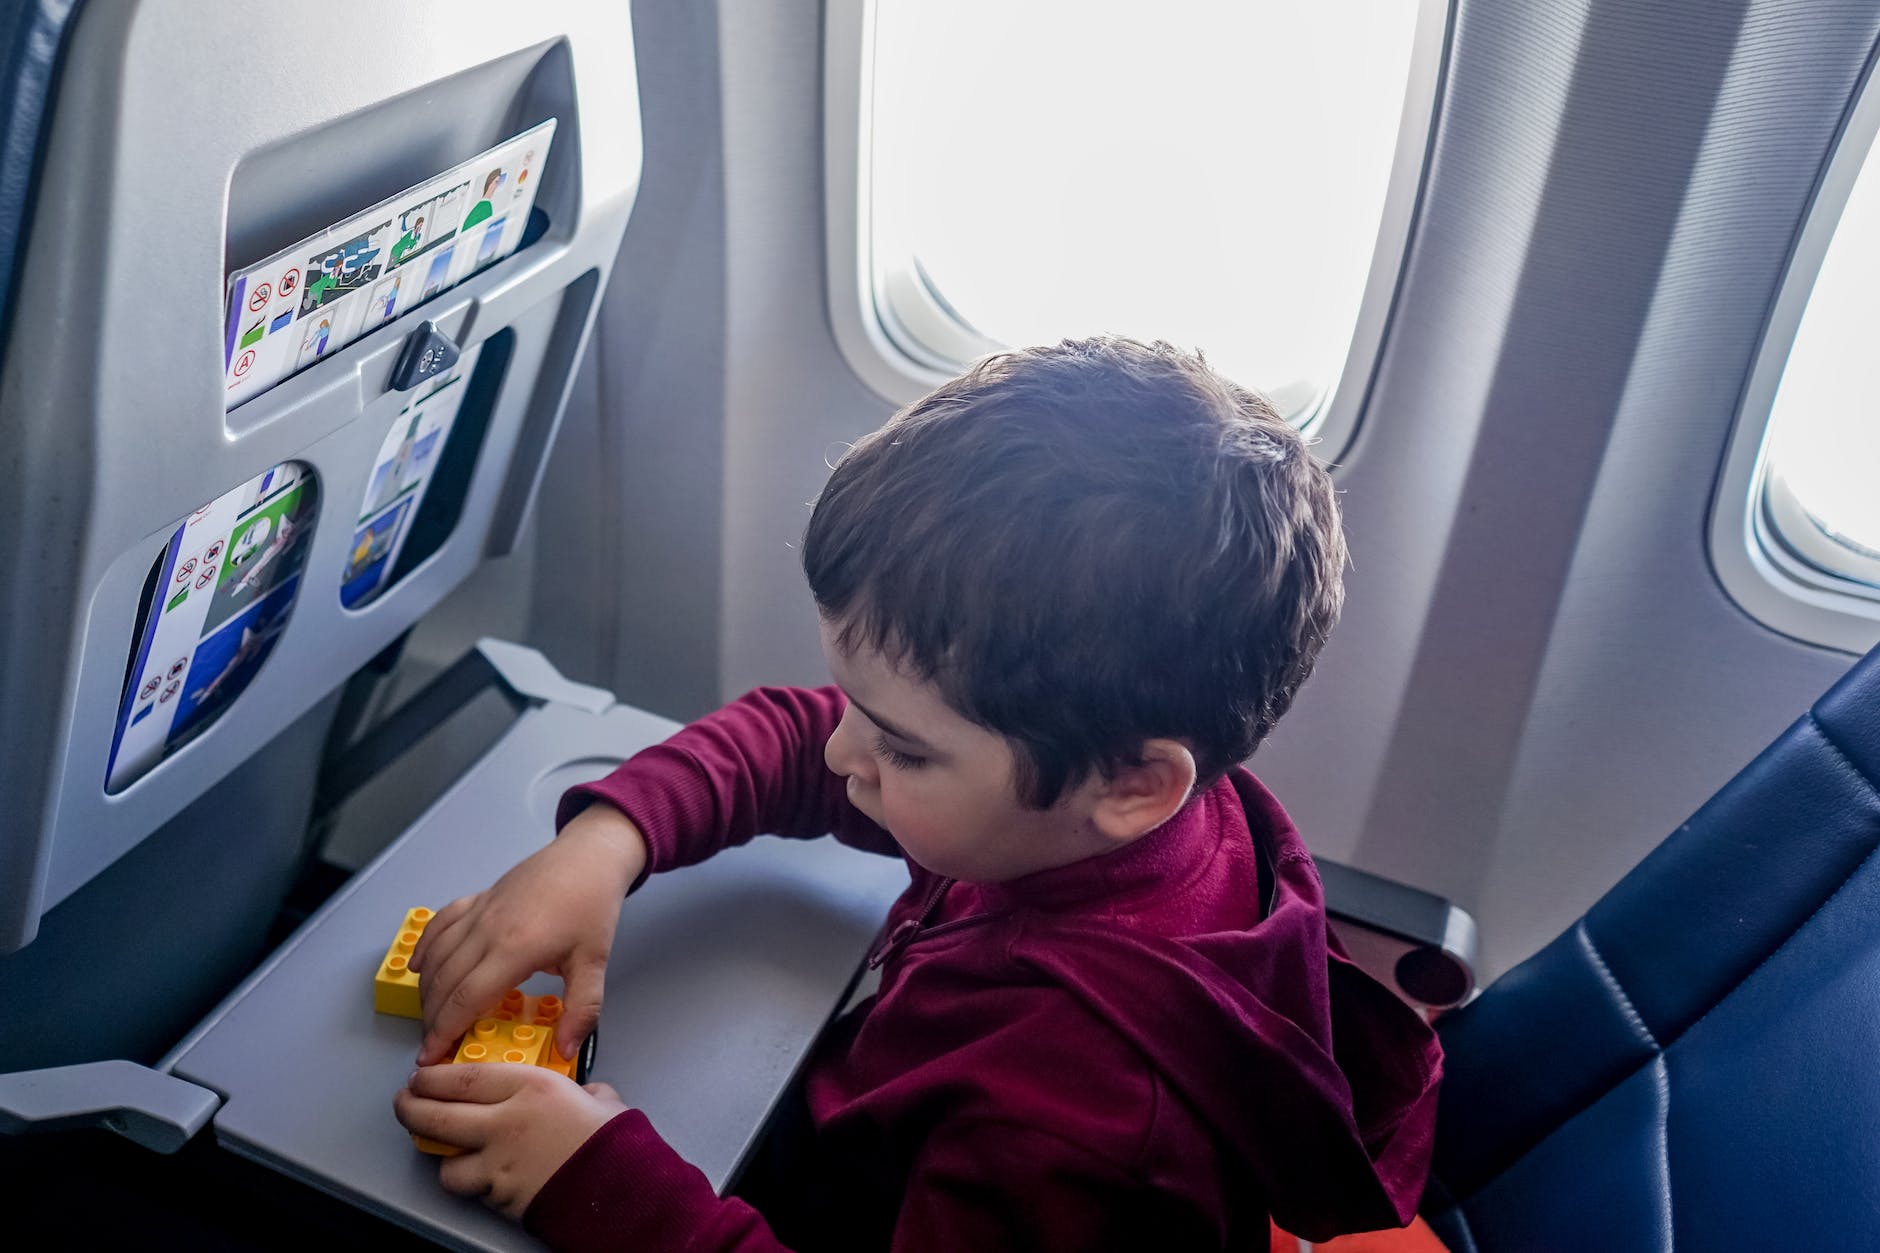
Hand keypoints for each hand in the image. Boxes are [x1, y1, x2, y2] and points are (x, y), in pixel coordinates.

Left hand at [394, 1063, 628, 1219]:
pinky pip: (471, 1189)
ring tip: (447, 1150)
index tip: (421, 1076)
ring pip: (445, 1161)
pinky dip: (471, 1183)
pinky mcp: (499, 1197)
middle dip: (410, 1108)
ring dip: (441, 1156)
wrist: (621, 1189)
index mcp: (530, 1087)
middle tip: (405, 1103)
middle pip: (437, 1115)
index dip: (432, 1077)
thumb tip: (584, 1093)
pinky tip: (480, 1177)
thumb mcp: (598, 1099)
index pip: (461, 1077)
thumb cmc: (615, 1141)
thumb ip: (580, 1091)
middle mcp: (505, 1122)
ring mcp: (498, 1163)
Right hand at [410, 804, 648, 1063]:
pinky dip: (425, 947)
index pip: (466, 1000)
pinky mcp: (478, 898)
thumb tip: (566, 1052)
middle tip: (431, 1045)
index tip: (429, 1057)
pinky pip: (440, 924)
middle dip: (432, 1018)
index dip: (444, 1031)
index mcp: (514, 950)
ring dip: (426, 989)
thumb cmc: (592, 908)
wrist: (589, 856)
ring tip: (429, 1017)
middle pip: (445, 982)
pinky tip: (418, 967)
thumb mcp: (595, 962)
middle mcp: (487, 930)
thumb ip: (582, 1009)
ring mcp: (479, 911)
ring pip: (438, 955)